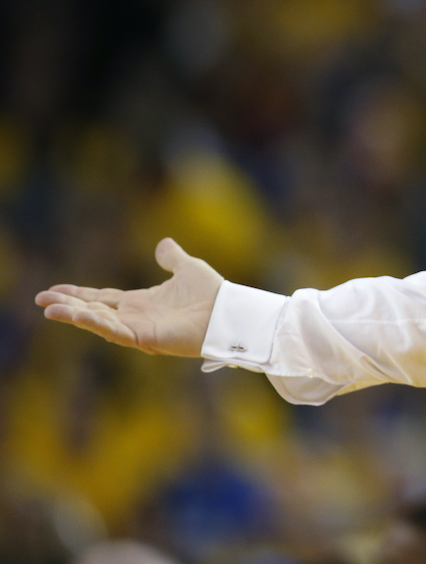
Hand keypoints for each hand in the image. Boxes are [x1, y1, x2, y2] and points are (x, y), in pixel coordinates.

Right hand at [34, 238, 223, 357]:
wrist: (228, 312)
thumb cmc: (213, 294)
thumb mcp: (187, 269)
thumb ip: (172, 258)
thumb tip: (162, 243)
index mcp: (142, 302)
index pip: (102, 298)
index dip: (79, 294)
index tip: (54, 290)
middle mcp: (135, 317)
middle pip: (93, 310)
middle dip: (67, 305)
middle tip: (40, 300)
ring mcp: (138, 329)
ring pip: (98, 322)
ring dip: (72, 315)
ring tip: (48, 308)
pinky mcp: (144, 338)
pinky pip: (113, 331)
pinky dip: (92, 323)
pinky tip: (74, 314)